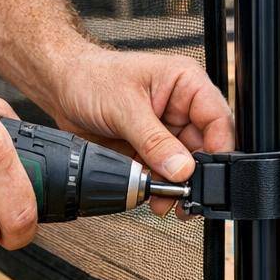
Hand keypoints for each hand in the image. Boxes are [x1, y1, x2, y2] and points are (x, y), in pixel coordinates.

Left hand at [47, 48, 235, 214]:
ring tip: (167, 201)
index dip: (218, 148)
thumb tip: (181, 168)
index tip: (206, 173)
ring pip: (186, 165)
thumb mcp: (125, 107)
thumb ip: (154, 140)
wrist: (61, 87)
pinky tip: (153, 195)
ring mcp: (167, 130)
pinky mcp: (151, 148)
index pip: (218, 118)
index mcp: (186, 84)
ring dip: (178, 186)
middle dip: (196, 175)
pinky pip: (164, 173)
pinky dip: (160, 187)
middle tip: (186, 195)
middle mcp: (182, 107)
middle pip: (205, 147)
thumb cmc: (92, 77)